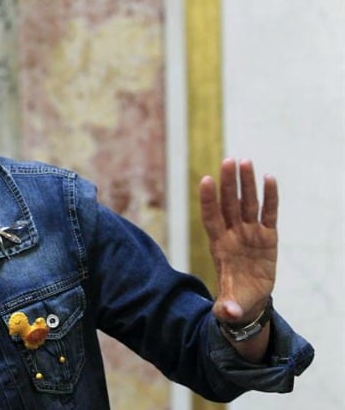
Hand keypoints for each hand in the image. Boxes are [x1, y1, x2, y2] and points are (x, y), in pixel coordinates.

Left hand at [199, 158, 277, 324]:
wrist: (249, 300)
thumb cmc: (234, 298)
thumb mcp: (229, 306)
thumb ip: (227, 307)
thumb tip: (226, 314)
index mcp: (219, 246)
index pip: (211, 217)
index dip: (208, 200)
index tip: (205, 180)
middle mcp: (233, 234)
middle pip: (229, 204)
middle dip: (228, 183)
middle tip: (228, 161)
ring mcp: (250, 233)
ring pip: (247, 203)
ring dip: (247, 183)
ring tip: (245, 162)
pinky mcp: (268, 237)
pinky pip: (269, 213)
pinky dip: (270, 197)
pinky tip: (270, 178)